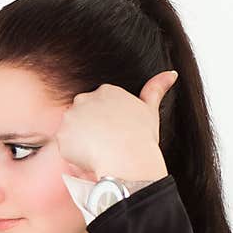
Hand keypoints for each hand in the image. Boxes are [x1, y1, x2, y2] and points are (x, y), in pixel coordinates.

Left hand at [56, 70, 176, 182]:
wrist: (127, 158)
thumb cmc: (141, 137)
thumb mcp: (150, 110)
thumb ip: (156, 90)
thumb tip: (170, 74)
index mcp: (106, 91)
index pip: (98, 104)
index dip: (104, 121)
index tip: (113, 132)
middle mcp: (85, 99)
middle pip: (81, 115)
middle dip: (89, 128)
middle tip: (104, 143)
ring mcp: (71, 116)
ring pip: (71, 130)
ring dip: (80, 140)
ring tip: (97, 151)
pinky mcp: (62, 135)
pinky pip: (64, 145)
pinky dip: (73, 153)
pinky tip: (88, 157)